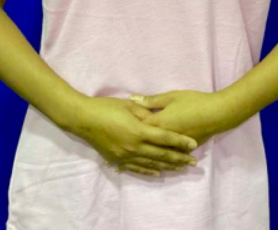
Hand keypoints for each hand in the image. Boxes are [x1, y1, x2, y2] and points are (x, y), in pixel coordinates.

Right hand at [63, 94, 198, 178]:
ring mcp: (126, 156)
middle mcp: (134, 146)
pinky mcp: (118, 161)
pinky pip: (137, 168)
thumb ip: (145, 112)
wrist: (83, 119)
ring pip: (151, 164)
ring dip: (167, 167)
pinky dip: (149, 171)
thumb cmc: (106, 107)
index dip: (180, 141)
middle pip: (161, 154)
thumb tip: (158, 117)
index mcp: (138, 131)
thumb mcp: (128, 105)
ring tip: (181, 168)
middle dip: (179, 158)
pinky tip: (158, 173)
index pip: (165, 138)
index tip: (193, 145)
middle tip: (193, 162)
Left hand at [115, 89, 222, 175]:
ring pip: (153, 157)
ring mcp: (173, 148)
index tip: (112, 129)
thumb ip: (152, 100)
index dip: (126, 127)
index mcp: (158, 123)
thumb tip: (133, 98)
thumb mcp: (172, 96)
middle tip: (112, 154)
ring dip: (137, 161)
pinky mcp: (181, 152)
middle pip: (143, 145)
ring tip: (124, 167)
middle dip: (129, 148)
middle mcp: (163, 139)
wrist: (217, 113)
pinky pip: (165, 160)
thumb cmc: (194, 101)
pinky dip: (156, 165)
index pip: (138, 127)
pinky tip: (149, 169)